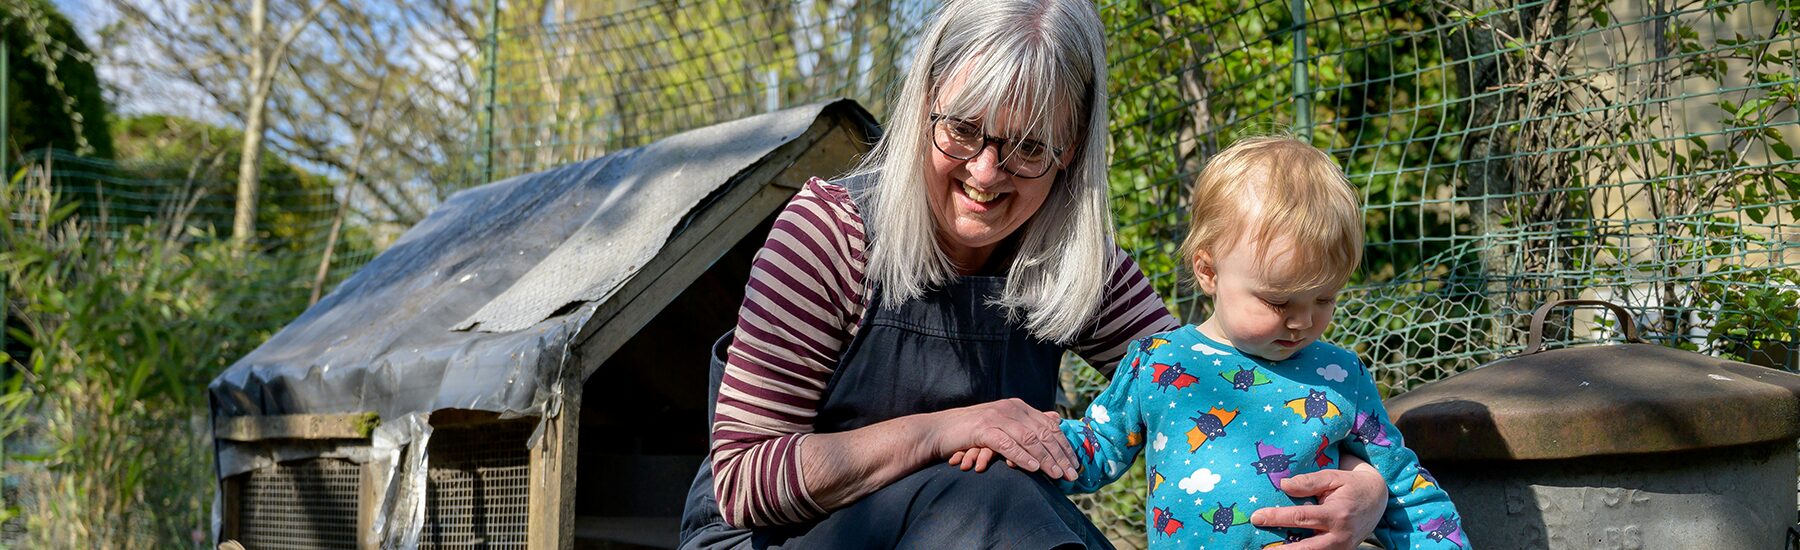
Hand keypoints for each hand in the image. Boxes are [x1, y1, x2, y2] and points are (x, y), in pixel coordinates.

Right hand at [925, 401, 1075, 480]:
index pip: (1048, 426)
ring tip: (1057, 475)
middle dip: (1060, 455)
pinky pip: (1008, 443)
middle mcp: (1010, 408)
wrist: (939, 431)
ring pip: (1029, 438)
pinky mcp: (983, 428)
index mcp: (1018, 407)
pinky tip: (1034, 468)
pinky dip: (1023, 456)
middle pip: (1042, 433)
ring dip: (1046, 458)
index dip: (1064, 446)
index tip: (1075, 464)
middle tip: (1071, 475)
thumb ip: (1028, 423)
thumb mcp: (1003, 425)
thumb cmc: (971, 432)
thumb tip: (1056, 420)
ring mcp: (996, 417)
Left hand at [1248, 461, 1385, 549]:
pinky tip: (1284, 548)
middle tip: (1260, 549)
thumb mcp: (1333, 477)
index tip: (1256, 517)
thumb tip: (1284, 485)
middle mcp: (1340, 536)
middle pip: (1305, 548)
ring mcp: (1341, 548)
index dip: (1276, 517)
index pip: (1300, 517)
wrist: (1378, 498)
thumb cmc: (1351, 485)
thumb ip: (1309, 481)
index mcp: (1337, 514)